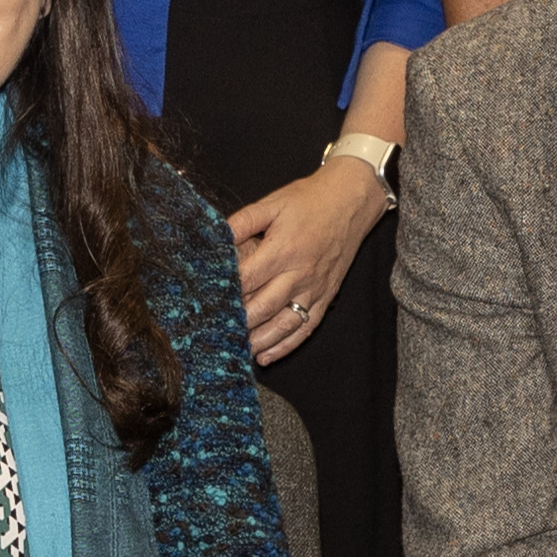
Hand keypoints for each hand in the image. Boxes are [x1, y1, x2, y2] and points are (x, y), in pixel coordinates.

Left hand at [229, 158, 387, 366]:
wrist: (351, 200)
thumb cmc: (310, 200)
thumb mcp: (272, 203)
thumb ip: (242, 222)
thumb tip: (215, 238)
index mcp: (283, 250)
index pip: (247, 279)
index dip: (225, 292)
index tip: (205, 302)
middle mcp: (299, 274)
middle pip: (262, 307)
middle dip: (238, 322)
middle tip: (214, 332)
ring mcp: (314, 289)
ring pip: (283, 324)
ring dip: (259, 341)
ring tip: (236, 350)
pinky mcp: (326, 297)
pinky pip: (305, 327)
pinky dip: (286, 345)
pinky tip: (266, 355)